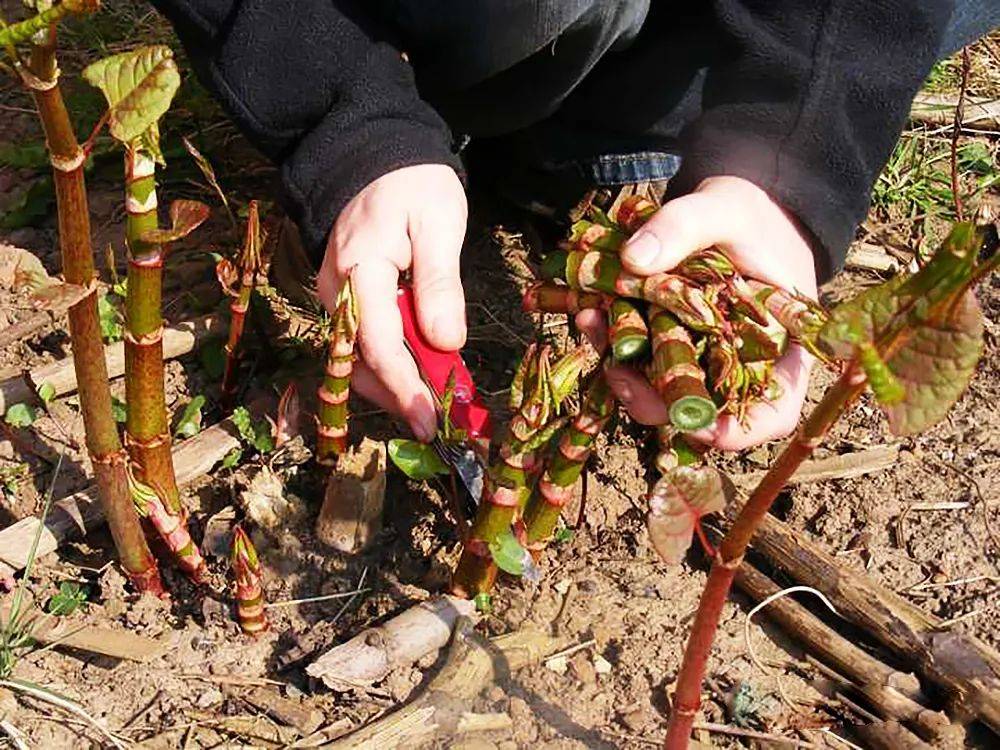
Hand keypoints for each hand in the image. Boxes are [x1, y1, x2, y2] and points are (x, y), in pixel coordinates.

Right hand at [316, 164, 467, 441]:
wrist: (376, 156)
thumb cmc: (412, 184)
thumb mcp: (439, 224)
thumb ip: (439, 284)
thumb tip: (445, 343)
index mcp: (358, 271)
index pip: (378, 345)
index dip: (406, 389)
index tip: (432, 422)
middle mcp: (337, 293)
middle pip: (361, 363)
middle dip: (399, 399)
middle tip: (439, 426)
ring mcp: (337, 299)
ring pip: (358, 360)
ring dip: (394, 388)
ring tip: (436, 407)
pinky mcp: (347, 302)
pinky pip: (363, 345)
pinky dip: (391, 367)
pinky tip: (422, 377)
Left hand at [576, 176, 817, 449]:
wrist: (731, 204)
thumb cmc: (751, 215)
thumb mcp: (726, 208)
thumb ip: (685, 226)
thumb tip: (633, 260)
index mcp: (781, 350)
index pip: (774, 412)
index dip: (740, 432)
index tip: (701, 428)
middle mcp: (738, 366)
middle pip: (703, 410)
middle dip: (654, 401)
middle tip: (618, 373)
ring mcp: (697, 359)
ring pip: (661, 388)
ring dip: (623, 371)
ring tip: (592, 323)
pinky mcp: (664, 343)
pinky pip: (637, 357)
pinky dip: (612, 340)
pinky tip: (591, 312)